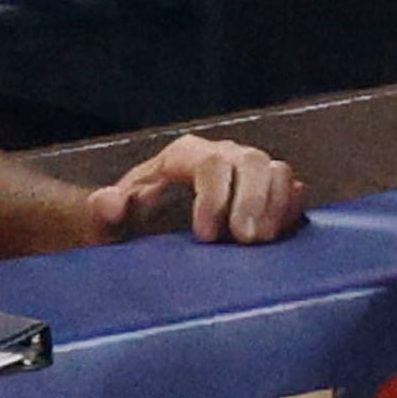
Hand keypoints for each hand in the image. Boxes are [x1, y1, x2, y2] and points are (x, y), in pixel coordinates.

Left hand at [88, 134, 308, 244]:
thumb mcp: (108, 220)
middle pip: (250, 161)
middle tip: (245, 242)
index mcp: (183, 156)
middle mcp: (222, 155)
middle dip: (251, 201)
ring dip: (275, 204)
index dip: (214, 197)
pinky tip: (279, 234)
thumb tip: (110, 203)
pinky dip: (291, 208)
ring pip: (277, 170)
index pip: (209, 163)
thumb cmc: (128, 223)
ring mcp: (248, 171)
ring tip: (263, 241)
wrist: (144, 226)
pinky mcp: (268, 191)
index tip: (205, 237)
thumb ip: (104, 211)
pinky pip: (292, 188)